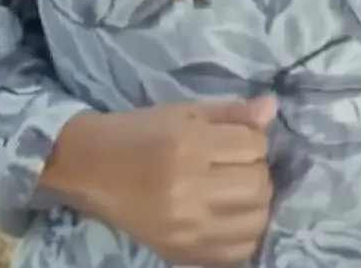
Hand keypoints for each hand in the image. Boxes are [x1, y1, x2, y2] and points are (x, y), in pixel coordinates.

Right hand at [53, 98, 276, 266]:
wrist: (88, 169)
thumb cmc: (136, 133)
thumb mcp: (181, 112)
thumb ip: (229, 113)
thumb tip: (272, 108)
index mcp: (187, 145)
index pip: (254, 145)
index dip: (250, 139)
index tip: (233, 140)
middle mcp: (189, 188)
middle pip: (260, 184)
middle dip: (255, 170)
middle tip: (234, 166)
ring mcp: (187, 226)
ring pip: (256, 219)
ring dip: (253, 203)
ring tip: (232, 191)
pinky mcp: (182, 252)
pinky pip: (238, 251)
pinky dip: (242, 233)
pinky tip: (226, 216)